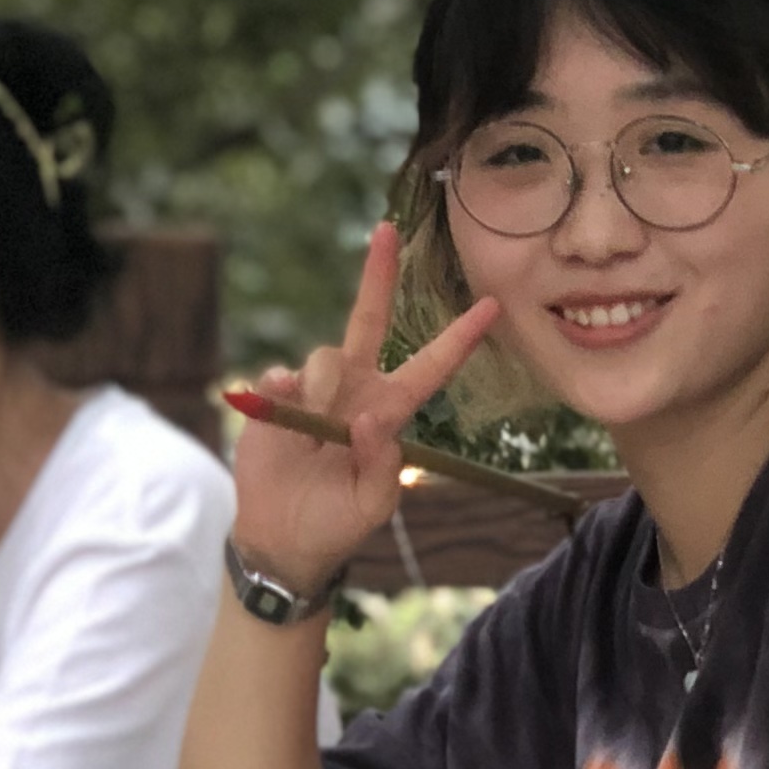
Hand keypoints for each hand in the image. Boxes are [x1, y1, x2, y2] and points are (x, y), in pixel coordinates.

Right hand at [226, 218, 501, 591]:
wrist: (282, 538)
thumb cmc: (337, 523)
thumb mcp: (371, 504)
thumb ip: (380, 463)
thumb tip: (371, 417)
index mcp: (390, 411)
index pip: (431, 367)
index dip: (460, 338)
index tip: (492, 306)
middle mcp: (357, 390)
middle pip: (368, 319)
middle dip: (378, 275)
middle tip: (386, 230)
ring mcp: (315, 390)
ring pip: (325, 356)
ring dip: (321, 391)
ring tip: (312, 437)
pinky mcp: (275, 395)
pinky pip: (281, 373)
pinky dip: (281, 390)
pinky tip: (278, 412)